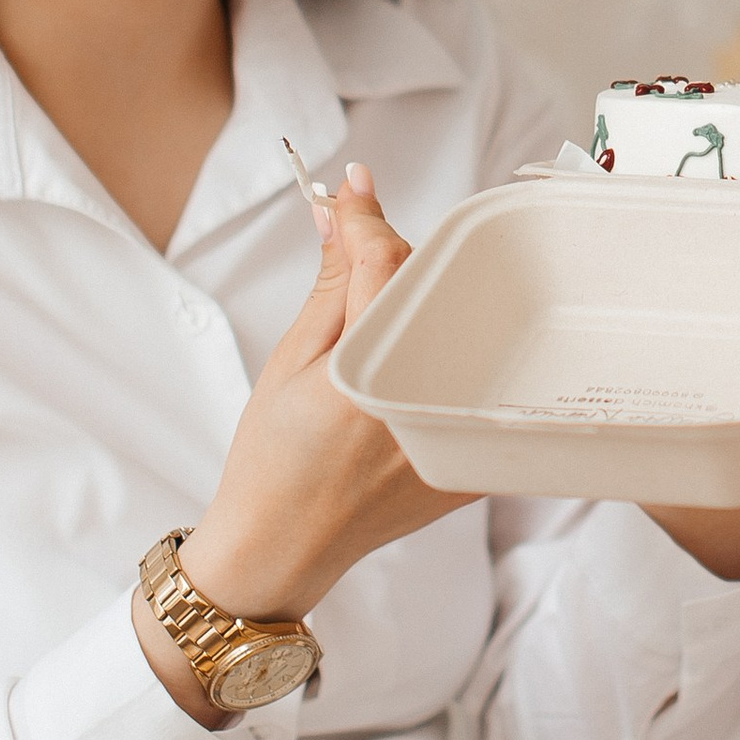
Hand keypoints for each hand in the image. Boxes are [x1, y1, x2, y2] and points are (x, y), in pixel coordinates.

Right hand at [138, 166, 466, 720]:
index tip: (353, 189)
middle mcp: (419, 408)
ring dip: (423, 308)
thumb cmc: (270, 464)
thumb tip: (341, 215)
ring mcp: (450, 439)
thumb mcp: (287, 364)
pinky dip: (442, 357)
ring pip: (457, 334)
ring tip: (373, 323)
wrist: (281, 550)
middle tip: (356, 253)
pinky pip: (467, 382)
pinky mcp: (469, 462)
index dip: (366, 219)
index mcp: (364, 381)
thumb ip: (329, 286)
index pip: (382, 267)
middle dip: (395, 263)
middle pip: (431, 295)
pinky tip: (407, 359)